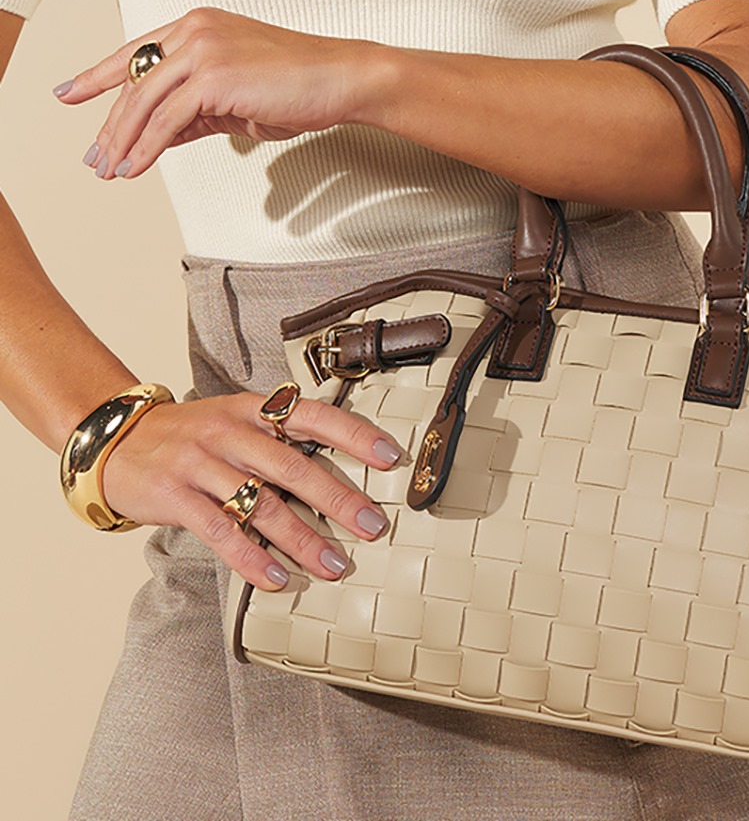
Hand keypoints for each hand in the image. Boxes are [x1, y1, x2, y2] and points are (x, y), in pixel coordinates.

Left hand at [54, 6, 391, 179]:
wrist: (340, 78)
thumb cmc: (301, 86)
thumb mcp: (237, 99)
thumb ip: (197, 111)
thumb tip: (162, 135)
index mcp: (198, 27)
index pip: (136, 53)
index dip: (98, 75)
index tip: (70, 94)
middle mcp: (194, 31)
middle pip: (132, 79)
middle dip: (108, 124)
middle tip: (93, 157)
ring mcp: (202, 50)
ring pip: (143, 100)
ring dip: (121, 141)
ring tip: (110, 171)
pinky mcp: (212, 76)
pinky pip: (166, 118)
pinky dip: (146, 147)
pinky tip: (135, 167)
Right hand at [101, 390, 404, 590]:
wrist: (116, 440)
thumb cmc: (193, 435)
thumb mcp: (237, 419)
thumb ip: (280, 438)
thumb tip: (342, 470)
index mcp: (254, 409)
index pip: (313, 416)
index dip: (355, 435)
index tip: (392, 458)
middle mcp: (231, 432)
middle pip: (293, 467)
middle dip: (338, 499)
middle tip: (373, 526)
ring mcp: (200, 463)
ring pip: (261, 504)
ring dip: (302, 539)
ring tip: (334, 566)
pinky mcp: (175, 496)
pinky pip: (220, 532)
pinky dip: (251, 558)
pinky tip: (277, 579)